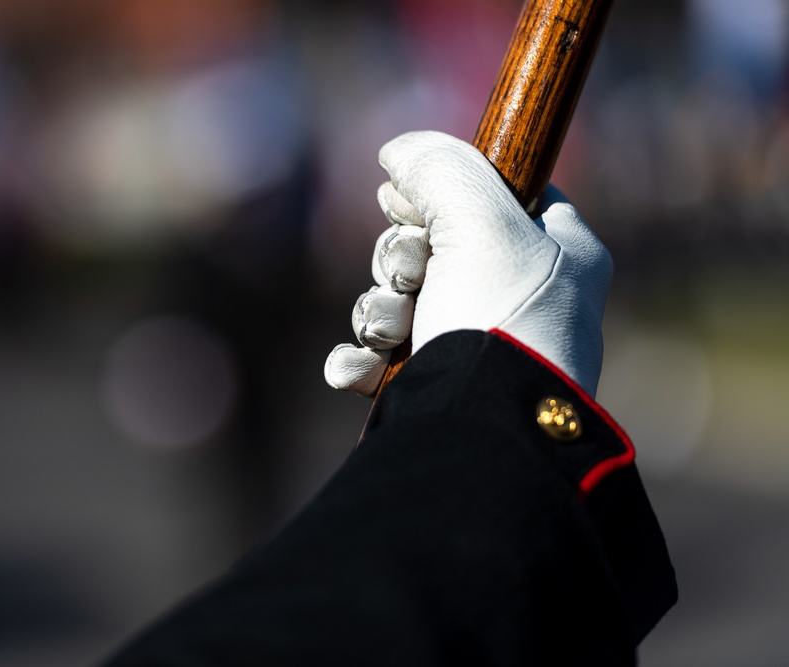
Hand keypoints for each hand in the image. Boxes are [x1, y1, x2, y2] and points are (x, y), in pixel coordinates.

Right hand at [324, 131, 612, 396]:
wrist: (480, 436)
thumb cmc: (499, 322)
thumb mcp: (478, 220)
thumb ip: (439, 168)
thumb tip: (399, 153)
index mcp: (561, 254)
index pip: (504, 192)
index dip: (451, 189)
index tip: (413, 200)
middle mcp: (523, 300)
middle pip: (436, 246)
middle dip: (402, 260)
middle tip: (411, 276)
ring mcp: (479, 348)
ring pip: (402, 299)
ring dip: (381, 309)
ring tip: (394, 330)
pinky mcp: (438, 389)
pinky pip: (383, 354)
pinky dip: (365, 358)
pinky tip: (366, 368)